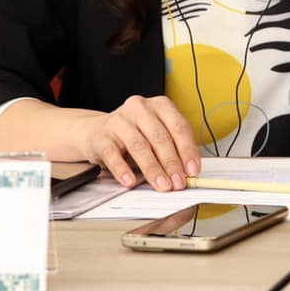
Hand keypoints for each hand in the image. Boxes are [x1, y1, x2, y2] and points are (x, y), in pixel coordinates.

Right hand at [73, 95, 201, 191]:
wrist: (96, 131)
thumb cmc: (134, 133)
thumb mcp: (156, 134)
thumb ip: (173, 147)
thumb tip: (188, 171)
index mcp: (161, 105)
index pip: (180, 127)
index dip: (188, 150)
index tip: (193, 170)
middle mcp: (141, 108)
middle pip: (160, 138)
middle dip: (172, 164)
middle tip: (178, 182)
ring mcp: (119, 120)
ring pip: (140, 146)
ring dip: (153, 169)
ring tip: (161, 185)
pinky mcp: (101, 136)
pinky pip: (113, 154)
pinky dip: (123, 169)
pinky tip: (130, 181)